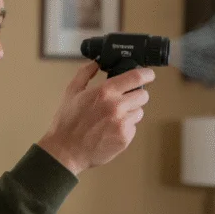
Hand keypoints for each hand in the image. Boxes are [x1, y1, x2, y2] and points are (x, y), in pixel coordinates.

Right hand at [38, 62, 154, 175]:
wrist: (65, 151)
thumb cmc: (67, 123)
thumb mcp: (71, 92)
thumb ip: (85, 73)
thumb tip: (96, 62)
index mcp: (105, 92)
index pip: (136, 77)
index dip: (146, 74)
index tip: (149, 75)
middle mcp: (117, 106)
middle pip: (143, 95)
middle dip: (136, 95)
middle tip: (125, 99)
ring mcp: (122, 123)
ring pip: (139, 112)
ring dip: (130, 112)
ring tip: (112, 118)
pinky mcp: (124, 138)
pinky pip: (133, 127)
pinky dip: (125, 127)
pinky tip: (110, 130)